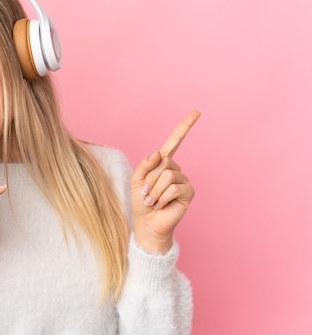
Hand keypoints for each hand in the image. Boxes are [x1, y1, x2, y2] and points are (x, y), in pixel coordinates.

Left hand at [130, 110, 200, 253]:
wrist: (147, 223)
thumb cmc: (141, 202)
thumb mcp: (136, 180)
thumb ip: (145, 165)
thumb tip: (158, 153)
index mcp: (162, 162)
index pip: (175, 141)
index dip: (185, 126)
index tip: (197, 112)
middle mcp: (175, 168)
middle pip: (163, 162)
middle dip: (150, 178)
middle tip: (147, 193)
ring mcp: (183, 179)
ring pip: (167, 175)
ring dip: (155, 190)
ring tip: (152, 201)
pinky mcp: (189, 191)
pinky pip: (173, 187)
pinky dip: (162, 197)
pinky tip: (161, 205)